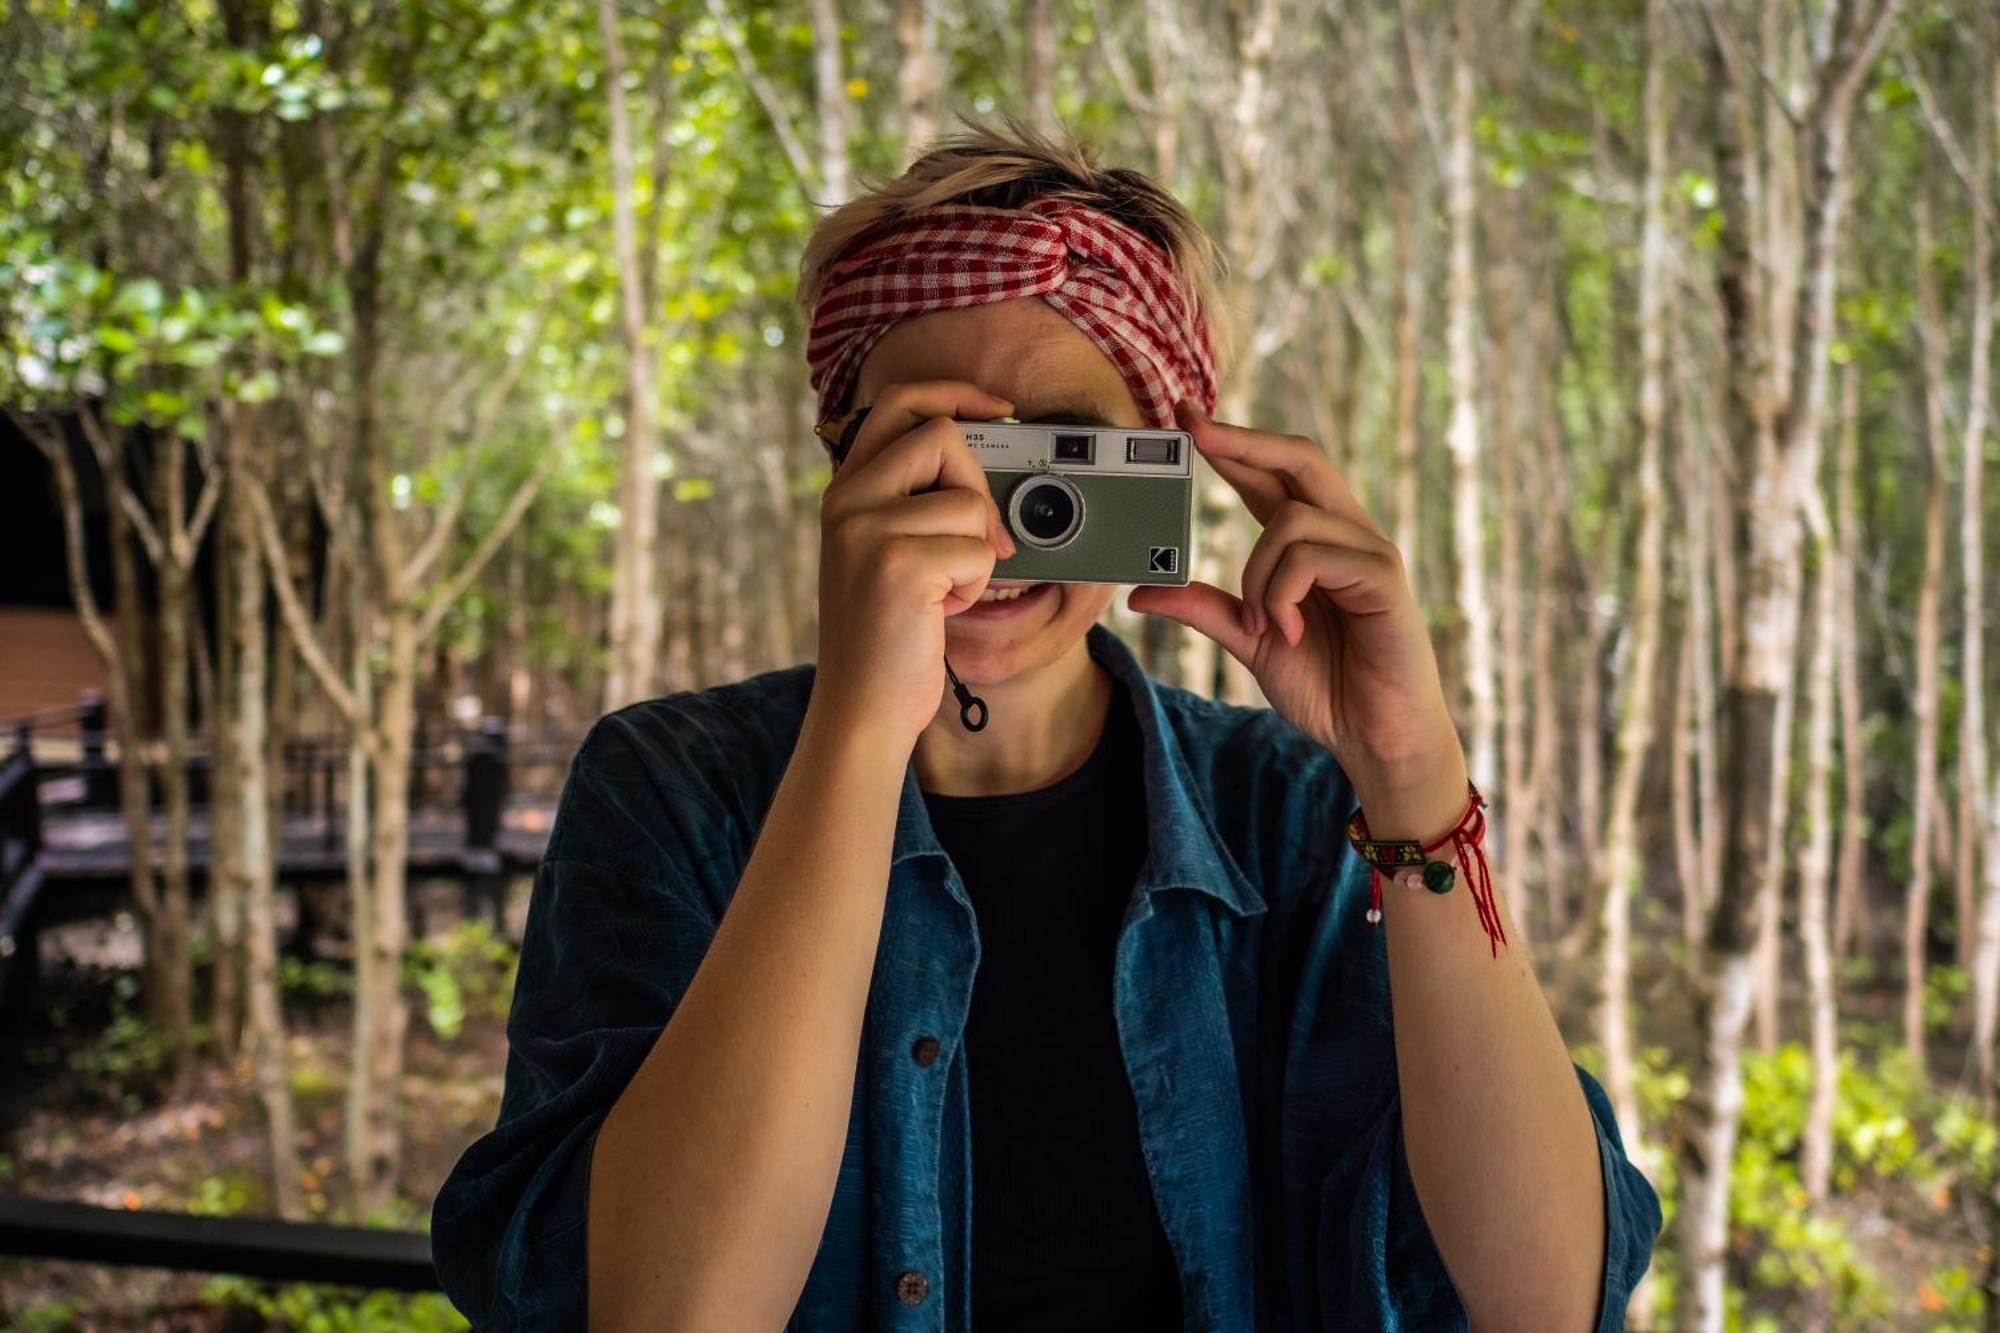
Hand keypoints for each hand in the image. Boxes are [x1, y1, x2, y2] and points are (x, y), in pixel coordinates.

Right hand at [811, 379, 1018, 751]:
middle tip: (978, 538)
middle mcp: (846, 500)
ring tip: (942, 589)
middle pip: (943, 435)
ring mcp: (865, 529)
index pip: (898, 403)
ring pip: (970, 500)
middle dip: (979, 486)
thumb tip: (986, 464)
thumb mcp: (889, 554)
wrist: (862, 707)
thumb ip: (917, 502)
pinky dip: (973, 584)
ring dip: (977, 552)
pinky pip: (977, 549)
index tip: (998, 410)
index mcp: (845, 490)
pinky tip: (939, 610)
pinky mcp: (896, 564)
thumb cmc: (889, 636)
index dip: (955, 393)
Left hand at [1127, 398, 1463, 799]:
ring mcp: (1369, 552)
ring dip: (1259, 574)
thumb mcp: (1251, 640)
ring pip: (1292, 520)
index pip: (1271, 476)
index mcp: (1313, 543)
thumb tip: (1142, 592)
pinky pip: (1316, 557)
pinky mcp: (1384, 579)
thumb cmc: (1326, 686)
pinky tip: (1288, 632)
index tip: (1184, 417)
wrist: (1374, 738)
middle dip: (1243, 440)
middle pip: (1299, 457)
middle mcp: (1345, 534)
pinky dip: (1284, 593)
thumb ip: (1206, 609)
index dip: (1231, 444)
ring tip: (1266, 624)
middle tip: (1192, 429)